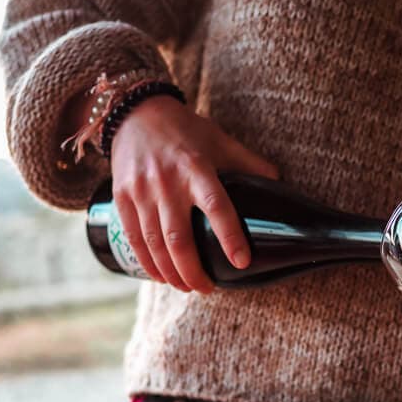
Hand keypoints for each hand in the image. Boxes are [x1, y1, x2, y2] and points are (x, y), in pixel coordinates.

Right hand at [109, 96, 277, 293]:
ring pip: (155, 243)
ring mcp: (141, 191)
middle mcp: (167, 182)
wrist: (135, 112)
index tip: (241, 262)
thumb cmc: (186, 129)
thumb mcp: (221, 140)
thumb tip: (280, 183)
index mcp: (197, 168)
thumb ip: (250, 163)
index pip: (217, 207)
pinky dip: (147, 262)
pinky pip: (133, 237)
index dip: (230, 236)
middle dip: (194, 271)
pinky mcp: (121, 197)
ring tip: (187, 287)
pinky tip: (160, 277)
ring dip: (171, 272)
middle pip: (179, 238)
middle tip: (208, 289)